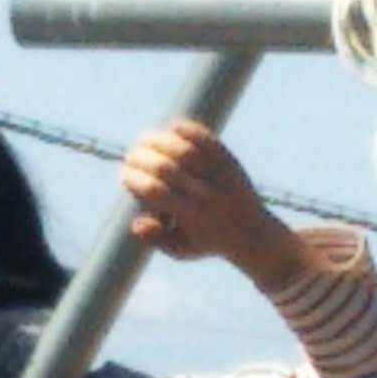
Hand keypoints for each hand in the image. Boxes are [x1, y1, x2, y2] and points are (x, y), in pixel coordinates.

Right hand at [121, 120, 305, 286]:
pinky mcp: (231, 162)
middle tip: (131, 155)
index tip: (123, 174)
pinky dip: (189, 130)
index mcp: (193, 218)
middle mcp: (208, 196)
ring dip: (161, 140)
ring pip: (187, 151)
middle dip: (143, 159)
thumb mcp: (181, 250)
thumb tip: (135, 223)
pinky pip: (208, 141)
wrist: (253, 233)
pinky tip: (172, 127)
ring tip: (145, 139)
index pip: (157, 193)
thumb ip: (155, 239)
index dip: (136, 180)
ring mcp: (221, 177)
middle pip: (168, 169)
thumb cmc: (208, 241)